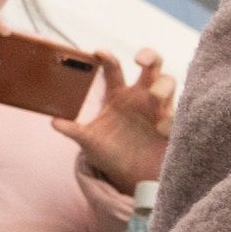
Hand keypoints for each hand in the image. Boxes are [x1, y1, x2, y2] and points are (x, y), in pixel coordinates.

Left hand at [56, 45, 176, 193]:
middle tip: (142, 61)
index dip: (107, 58)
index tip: (99, 53)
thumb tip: (53, 121)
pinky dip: (170, 121)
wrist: (131, 178)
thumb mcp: (89, 142)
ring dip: (164, 87)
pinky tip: (162, 131)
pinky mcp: (173, 125)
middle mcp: (140, 97)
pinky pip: (177, 116)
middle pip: (152, 66)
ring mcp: (159, 109)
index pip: (113, 69)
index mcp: (117, 94)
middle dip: (150, 57)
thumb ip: (74, 130)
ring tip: (156, 98)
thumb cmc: (110, 154)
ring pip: (169, 84)